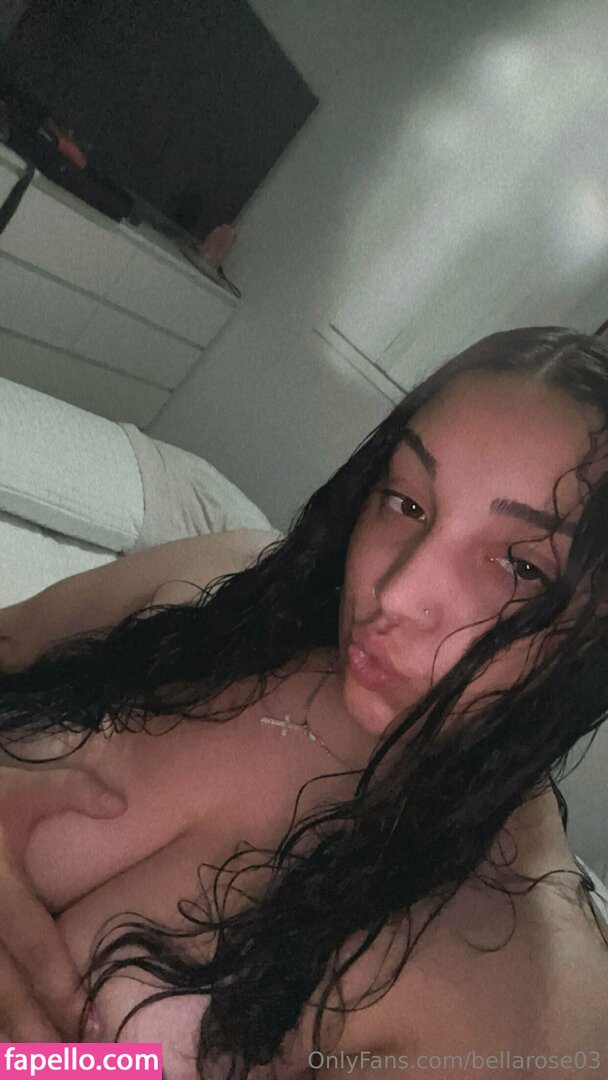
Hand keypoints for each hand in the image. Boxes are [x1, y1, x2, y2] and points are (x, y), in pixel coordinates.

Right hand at [0, 766, 125, 1040]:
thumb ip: (71, 790)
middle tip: (76, 1062)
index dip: (61, 986)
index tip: (91, 1020)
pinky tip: (13, 1050)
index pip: (33, 944)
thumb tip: (121, 804)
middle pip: (5, 988)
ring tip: (48, 1065)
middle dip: (39, 1031)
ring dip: (12, 1036)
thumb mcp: (20, 786)